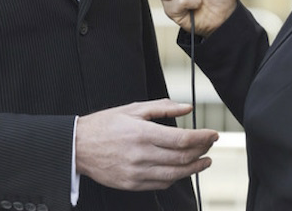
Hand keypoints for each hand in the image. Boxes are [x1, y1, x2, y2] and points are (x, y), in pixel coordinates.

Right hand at [75, 99, 218, 190]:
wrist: (78, 147)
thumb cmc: (104, 125)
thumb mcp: (132, 109)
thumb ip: (162, 108)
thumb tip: (186, 108)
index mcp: (142, 133)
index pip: (182, 139)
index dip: (202, 137)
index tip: (213, 134)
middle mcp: (142, 155)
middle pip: (182, 157)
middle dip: (202, 150)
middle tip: (210, 144)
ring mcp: (137, 172)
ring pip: (176, 174)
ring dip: (195, 168)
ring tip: (204, 160)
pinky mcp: (132, 184)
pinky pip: (161, 184)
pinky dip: (176, 177)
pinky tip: (182, 170)